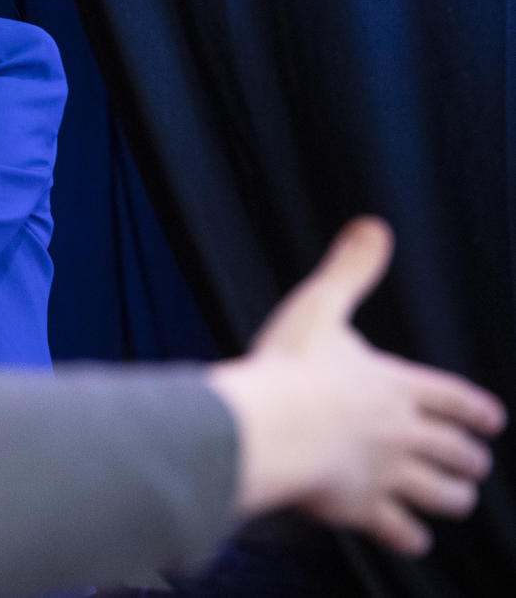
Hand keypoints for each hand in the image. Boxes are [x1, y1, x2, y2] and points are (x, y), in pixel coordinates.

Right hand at [208, 217, 506, 555]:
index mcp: (397, 385)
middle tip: (475, 462)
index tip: (492, 421)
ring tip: (456, 499)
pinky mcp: (362, 507)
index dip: (475, 409)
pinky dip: (410, 535)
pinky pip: (400, 530)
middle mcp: (403, 432)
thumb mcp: (319, 307)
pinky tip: (412, 537)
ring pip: (442, 494)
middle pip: (456, 451)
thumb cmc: (291, 365)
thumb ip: (349, 271)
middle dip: (470, 457)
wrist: (271, 426)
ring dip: (453, 497)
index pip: (453, 398)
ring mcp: (386, 473)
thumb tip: (373, 227)